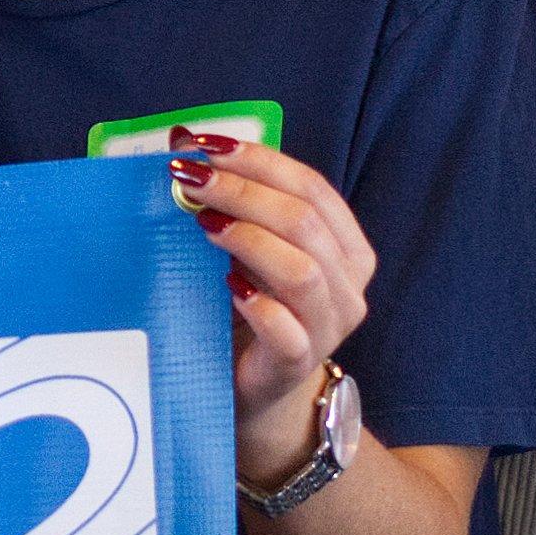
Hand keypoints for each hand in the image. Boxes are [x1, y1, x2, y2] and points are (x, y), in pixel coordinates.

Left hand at [171, 135, 373, 480]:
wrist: (255, 389)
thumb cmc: (252, 311)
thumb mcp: (251, 251)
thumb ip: (237, 204)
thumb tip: (186, 145)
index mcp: (346, 246)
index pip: (312, 186)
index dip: (259, 159)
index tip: (205, 144)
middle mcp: (349, 285)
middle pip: (305, 221)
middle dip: (243, 190)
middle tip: (191, 181)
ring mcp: (329, 327)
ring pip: (302, 270)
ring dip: (249, 238)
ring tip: (204, 223)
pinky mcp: (298, 363)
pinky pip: (287, 329)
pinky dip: (257, 303)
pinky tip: (227, 284)